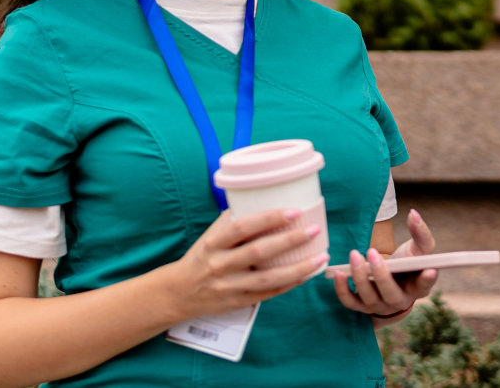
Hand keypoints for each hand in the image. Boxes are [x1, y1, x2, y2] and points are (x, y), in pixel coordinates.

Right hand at [161, 208, 327, 320]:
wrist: (179, 292)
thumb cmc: (201, 256)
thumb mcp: (211, 235)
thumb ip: (234, 219)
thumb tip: (265, 197)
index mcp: (214, 243)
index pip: (243, 227)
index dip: (269, 218)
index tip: (293, 211)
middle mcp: (220, 265)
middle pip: (259, 252)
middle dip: (290, 240)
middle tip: (314, 229)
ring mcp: (230, 286)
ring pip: (268, 278)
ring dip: (298, 268)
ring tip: (320, 257)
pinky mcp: (238, 302)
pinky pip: (269, 293)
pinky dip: (289, 284)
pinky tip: (307, 274)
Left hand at [330, 209, 438, 318]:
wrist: (393, 277)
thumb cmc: (409, 261)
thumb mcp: (419, 247)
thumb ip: (420, 231)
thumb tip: (413, 213)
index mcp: (419, 287)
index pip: (424, 286)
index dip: (427, 280)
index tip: (429, 270)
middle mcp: (400, 301)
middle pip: (392, 295)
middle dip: (381, 275)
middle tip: (372, 252)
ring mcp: (380, 307)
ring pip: (369, 298)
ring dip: (360, 277)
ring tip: (355, 255)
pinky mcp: (362, 307)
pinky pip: (350, 303)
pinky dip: (342, 290)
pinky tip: (339, 273)